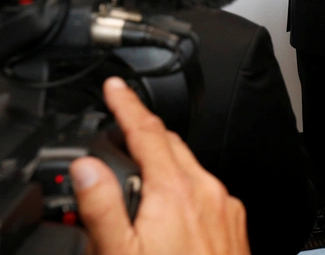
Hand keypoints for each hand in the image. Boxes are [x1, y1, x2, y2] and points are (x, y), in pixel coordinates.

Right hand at [70, 77, 250, 254]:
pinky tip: (171, 207)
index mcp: (177, 190)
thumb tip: (87, 167)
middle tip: (120, 127)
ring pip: (192, 168)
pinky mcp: (235, 223)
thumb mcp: (120, 253)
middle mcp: (209, 191)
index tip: (115, 87)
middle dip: (145, 132)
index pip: (148, 132)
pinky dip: (185, 187)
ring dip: (165, 161)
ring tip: (139, 173)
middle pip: (172, 145)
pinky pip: (207, 190)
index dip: (127, 105)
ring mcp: (227, 207)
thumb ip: (103, 206)